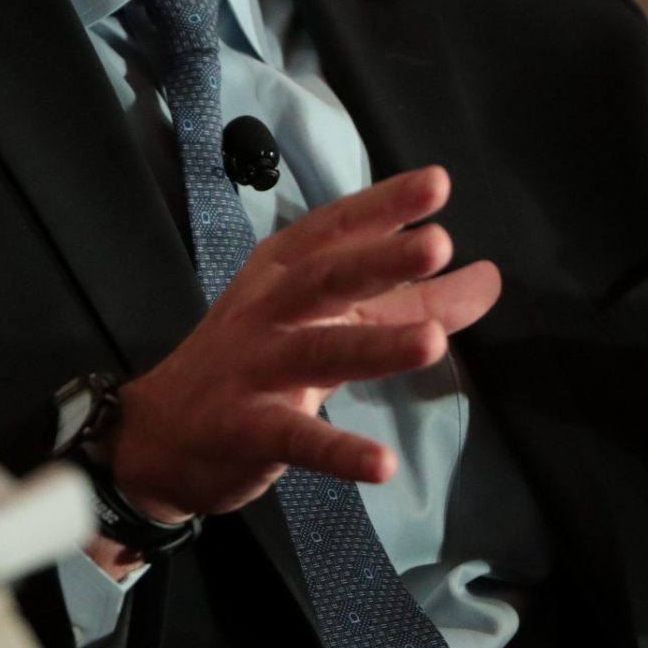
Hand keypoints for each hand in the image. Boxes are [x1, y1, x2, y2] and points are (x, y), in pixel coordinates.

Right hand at [103, 168, 500, 543]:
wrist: (158, 434)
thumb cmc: (254, 361)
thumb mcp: (327, 320)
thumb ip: (409, 300)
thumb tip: (489, 277)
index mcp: (284, 272)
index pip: (336, 229)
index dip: (384, 206)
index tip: (437, 183)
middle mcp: (268, 309)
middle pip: (326, 278)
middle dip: (381, 259)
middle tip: (438, 243)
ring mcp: (253, 368)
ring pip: (317, 352)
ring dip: (374, 346)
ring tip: (433, 344)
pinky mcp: (246, 429)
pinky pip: (296, 438)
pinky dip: (337, 450)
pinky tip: (381, 464)